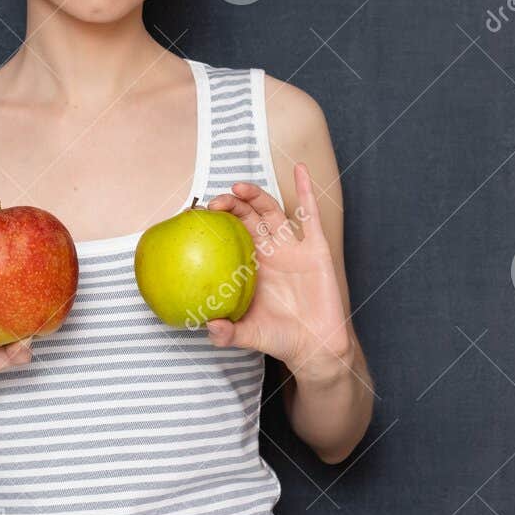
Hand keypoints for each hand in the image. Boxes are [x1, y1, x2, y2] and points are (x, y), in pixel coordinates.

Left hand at [202, 162, 355, 381]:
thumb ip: (228, 333)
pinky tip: (299, 168)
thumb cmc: (279, 338)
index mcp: (250, 265)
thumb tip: (208, 327)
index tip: (198, 216)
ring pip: (272, 211)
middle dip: (231, 204)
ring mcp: (293, 247)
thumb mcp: (249, 335)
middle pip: (247, 217)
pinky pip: (311, 214)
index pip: (230, 234)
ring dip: (256, 195)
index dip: (216, 222)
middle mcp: (270, 251)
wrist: (315, 346)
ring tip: (240, 186)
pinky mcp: (316, 248)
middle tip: (217, 201)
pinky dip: (306, 189)